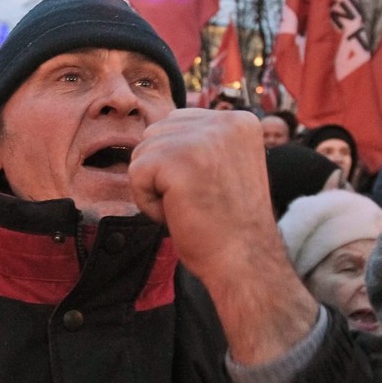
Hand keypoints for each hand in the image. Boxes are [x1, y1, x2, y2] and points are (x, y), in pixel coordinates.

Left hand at [130, 108, 317, 364]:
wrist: (245, 261)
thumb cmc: (229, 224)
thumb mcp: (223, 165)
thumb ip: (199, 142)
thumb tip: (153, 131)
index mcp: (239, 120)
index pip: (177, 123)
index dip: (178, 163)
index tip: (208, 189)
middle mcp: (224, 121)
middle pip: (155, 133)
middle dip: (163, 172)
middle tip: (197, 200)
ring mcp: (201, 138)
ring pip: (142, 152)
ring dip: (155, 187)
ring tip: (189, 206)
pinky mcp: (177, 160)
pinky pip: (136, 173)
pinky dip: (147, 201)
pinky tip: (177, 213)